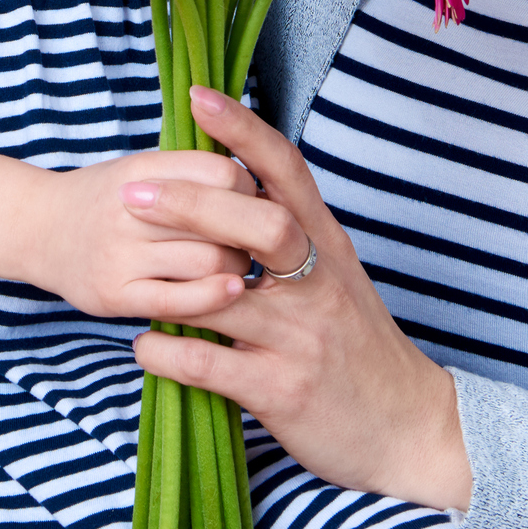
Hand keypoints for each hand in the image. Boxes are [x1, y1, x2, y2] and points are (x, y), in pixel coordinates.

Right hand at [29, 149, 258, 320]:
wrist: (38, 229)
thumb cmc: (106, 197)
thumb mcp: (144, 167)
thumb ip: (194, 170)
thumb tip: (261, 178)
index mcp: (143, 167)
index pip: (221, 174)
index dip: (249, 190)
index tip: (253, 202)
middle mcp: (129, 207)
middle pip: (220, 220)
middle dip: (249, 233)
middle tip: (255, 240)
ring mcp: (120, 253)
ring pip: (207, 262)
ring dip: (235, 267)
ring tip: (235, 264)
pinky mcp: (114, 295)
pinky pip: (178, 301)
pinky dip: (212, 298)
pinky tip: (230, 292)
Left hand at [127, 89, 472, 512]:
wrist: (407, 429)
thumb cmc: (360, 347)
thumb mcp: (338, 278)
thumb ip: (294, 237)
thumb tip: (237, 187)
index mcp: (328, 245)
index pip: (287, 171)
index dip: (243, 130)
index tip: (199, 98)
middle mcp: (318, 284)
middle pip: (258, 223)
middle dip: (192, 204)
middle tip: (132, 192)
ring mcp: (301, 338)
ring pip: (227, 298)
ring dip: (168, 283)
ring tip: (120, 270)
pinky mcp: (282, 390)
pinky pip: (213, 367)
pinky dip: (170, 354)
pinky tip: (143, 345)